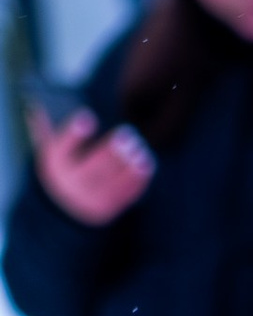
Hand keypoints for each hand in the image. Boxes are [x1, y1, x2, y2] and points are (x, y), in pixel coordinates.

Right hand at [29, 106, 152, 225]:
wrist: (64, 207)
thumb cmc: (62, 166)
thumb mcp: (52, 149)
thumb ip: (52, 129)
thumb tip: (43, 105)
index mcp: (55, 167)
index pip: (62, 149)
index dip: (74, 133)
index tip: (88, 116)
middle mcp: (70, 187)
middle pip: (92, 168)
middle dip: (111, 151)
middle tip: (128, 133)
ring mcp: (89, 200)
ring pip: (111, 182)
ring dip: (129, 166)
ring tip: (140, 149)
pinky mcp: (107, 209)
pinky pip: (124, 195)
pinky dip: (137, 180)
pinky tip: (146, 164)